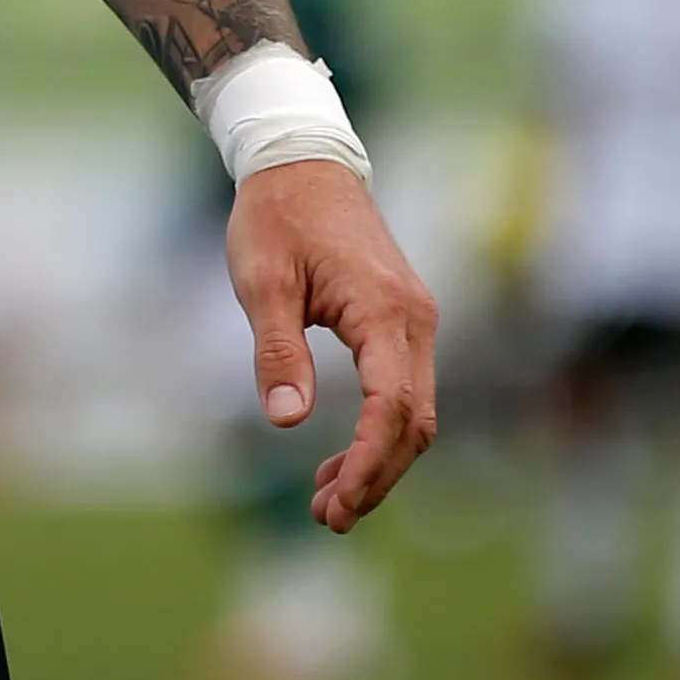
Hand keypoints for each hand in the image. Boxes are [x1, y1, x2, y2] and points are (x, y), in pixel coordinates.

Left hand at [225, 158, 441, 532]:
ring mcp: (416, 320)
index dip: (367, 463)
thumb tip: (287, 420)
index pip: (390, 407)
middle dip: (375, 476)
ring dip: (378, 461)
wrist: (303, 162)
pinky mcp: (404, 321)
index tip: (335, 503)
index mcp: (384, 309)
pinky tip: (340, 459)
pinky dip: (379, 433)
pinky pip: (404, 391)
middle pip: (414, 422)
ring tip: (326, 501)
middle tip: (326, 518)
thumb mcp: (262, 282)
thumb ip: (277, 351)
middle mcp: (416, 318)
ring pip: (414, 412)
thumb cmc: (277, 217)